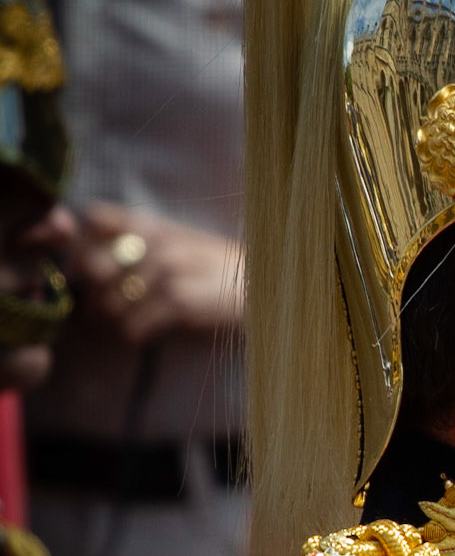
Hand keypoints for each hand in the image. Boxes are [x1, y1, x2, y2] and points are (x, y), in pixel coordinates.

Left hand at [66, 202, 244, 345]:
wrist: (269, 290)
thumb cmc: (226, 271)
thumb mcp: (186, 241)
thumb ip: (146, 239)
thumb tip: (94, 260)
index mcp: (157, 224)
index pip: (94, 218)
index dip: (83, 244)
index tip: (89, 269)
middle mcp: (157, 242)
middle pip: (93, 267)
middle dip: (93, 292)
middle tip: (101, 308)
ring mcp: (167, 270)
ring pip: (110, 302)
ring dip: (114, 319)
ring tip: (127, 324)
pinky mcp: (178, 300)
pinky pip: (133, 325)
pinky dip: (133, 335)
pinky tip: (144, 336)